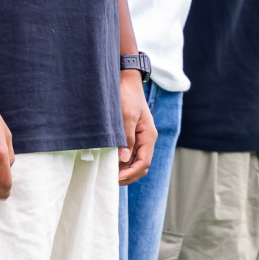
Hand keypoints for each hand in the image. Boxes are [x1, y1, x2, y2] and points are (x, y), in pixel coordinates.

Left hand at [119, 70, 156, 184]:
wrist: (127, 79)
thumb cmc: (127, 96)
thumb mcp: (126, 116)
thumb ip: (127, 138)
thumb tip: (124, 159)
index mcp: (148, 136)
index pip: (144, 162)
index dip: (130, 173)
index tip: (116, 177)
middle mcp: (147, 138)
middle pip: (141, 165)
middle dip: (128, 175)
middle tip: (111, 179)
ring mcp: (141, 137)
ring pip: (136, 160)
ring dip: (125, 169)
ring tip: (110, 173)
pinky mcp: (134, 133)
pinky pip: (131, 152)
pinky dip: (123, 160)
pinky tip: (111, 161)